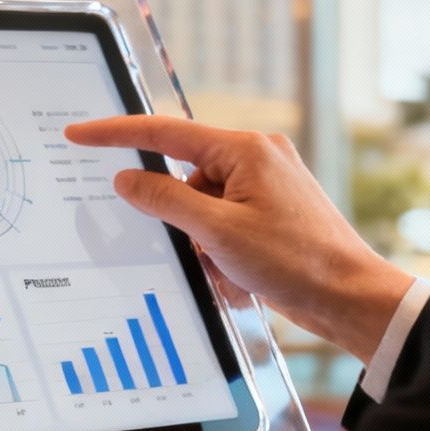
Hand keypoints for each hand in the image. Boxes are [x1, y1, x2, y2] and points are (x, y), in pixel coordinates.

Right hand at [65, 115, 415, 361]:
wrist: (351, 298)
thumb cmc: (296, 261)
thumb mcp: (218, 233)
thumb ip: (165, 201)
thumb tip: (126, 179)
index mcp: (244, 149)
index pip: (164, 134)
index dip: (115, 134)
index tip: (78, 133)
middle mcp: (257, 158)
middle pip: (185, 180)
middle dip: (184, 224)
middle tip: (205, 254)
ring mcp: (266, 185)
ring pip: (203, 209)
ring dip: (205, 245)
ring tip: (235, 274)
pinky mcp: (272, 212)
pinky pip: (225, 225)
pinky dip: (223, 253)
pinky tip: (245, 279)